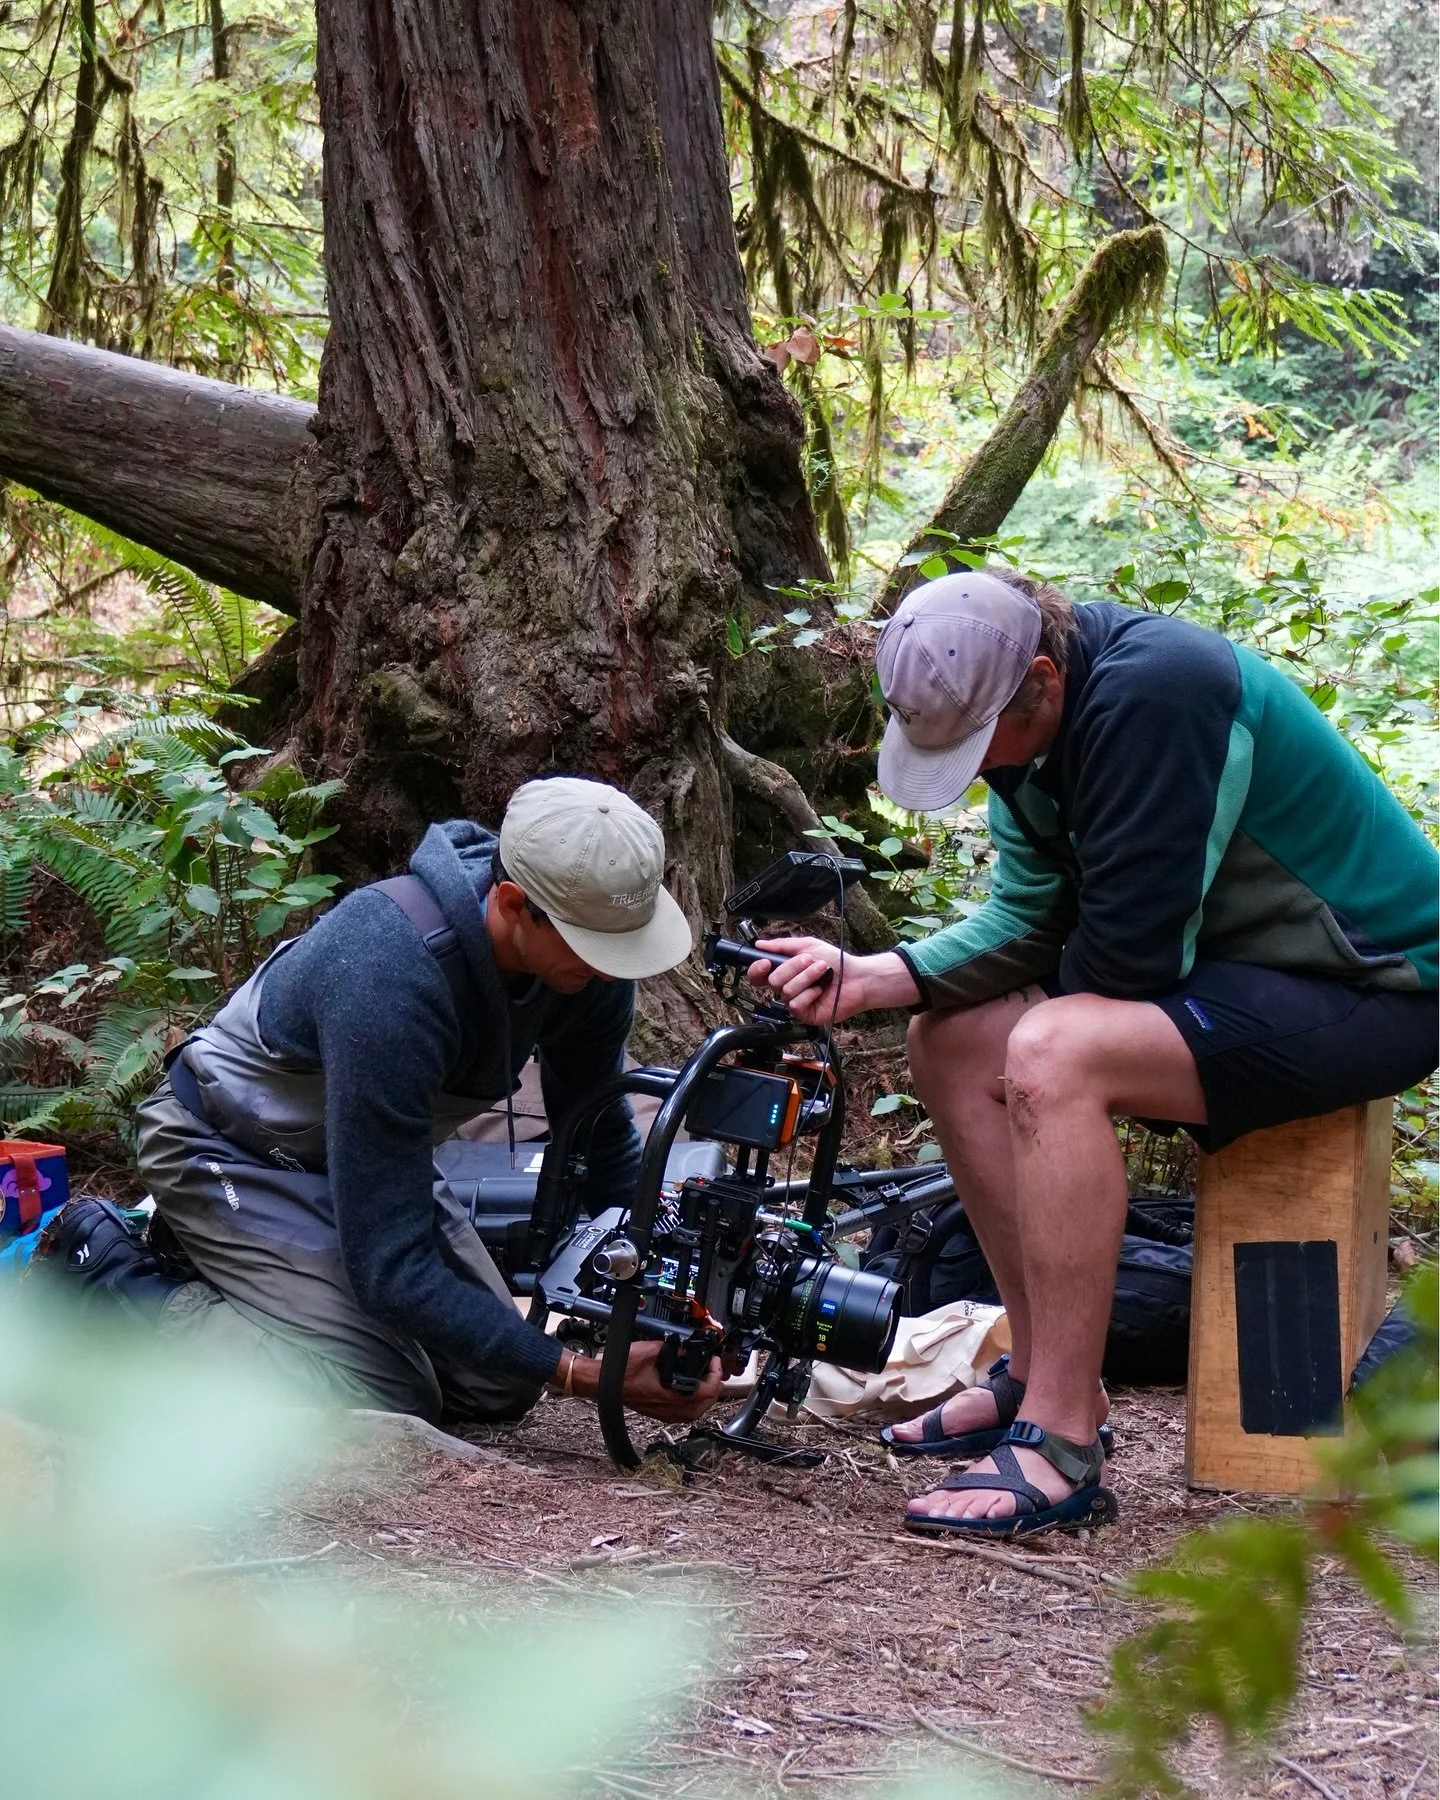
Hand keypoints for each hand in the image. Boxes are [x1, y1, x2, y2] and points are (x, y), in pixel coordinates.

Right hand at [563, 1338, 722, 1422]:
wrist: (603, 1382)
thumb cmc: (620, 1370)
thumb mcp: (651, 1351)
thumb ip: (673, 1349)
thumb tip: (688, 1348)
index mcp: (669, 1396)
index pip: (705, 1392)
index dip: (715, 1375)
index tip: (713, 1362)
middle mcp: (668, 1409)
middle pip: (704, 1407)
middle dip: (714, 1388)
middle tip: (713, 1371)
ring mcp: (663, 1414)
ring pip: (695, 1414)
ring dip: (705, 1399)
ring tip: (706, 1382)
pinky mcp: (657, 1413)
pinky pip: (683, 1415)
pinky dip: (693, 1406)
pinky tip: (690, 1394)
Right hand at [746, 939, 920, 1023]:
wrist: (857, 977)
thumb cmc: (836, 962)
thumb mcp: (808, 946)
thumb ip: (782, 945)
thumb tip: (759, 944)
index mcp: (785, 972)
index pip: (759, 976)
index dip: (757, 970)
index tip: (765, 962)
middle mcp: (787, 988)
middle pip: (772, 981)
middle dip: (792, 967)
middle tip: (809, 961)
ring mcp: (795, 1002)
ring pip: (785, 991)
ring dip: (806, 977)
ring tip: (821, 972)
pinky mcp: (805, 1014)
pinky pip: (795, 1004)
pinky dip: (810, 994)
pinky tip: (820, 991)